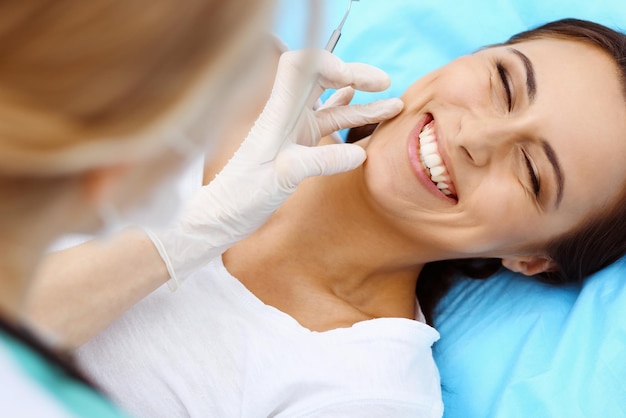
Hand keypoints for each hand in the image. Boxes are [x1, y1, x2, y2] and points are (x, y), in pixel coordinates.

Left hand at [148, 49, 403, 288]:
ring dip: (363, 103)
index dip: (329, 62)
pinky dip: (348, 115)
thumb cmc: (242, 196)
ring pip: (332, 106)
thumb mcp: (282, 178)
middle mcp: (287, 115)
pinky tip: (363, 108)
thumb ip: (319, 162)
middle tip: (386, 83)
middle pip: (322, 78)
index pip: (301, 65)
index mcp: (279, 113)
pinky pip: (328, 124)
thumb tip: (360, 154)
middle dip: (355, 74)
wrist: (222, 215)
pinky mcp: (298, 146)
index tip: (354, 81)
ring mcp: (293, 130)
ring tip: (395, 104)